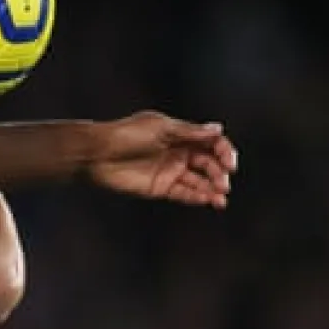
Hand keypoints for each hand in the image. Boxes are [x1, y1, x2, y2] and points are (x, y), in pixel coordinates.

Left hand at [87, 111, 237, 207]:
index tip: (230, 163)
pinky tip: (207, 200)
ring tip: (221, 197)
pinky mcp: (160, 188)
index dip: (224, 152)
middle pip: (209, 164)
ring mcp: (170, 171)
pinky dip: (197, 197)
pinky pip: (184, 194)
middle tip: (224, 183)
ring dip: (213, 189)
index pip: (212, 143)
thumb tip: (218, 129)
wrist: (97, 153)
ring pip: (199, 182)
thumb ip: (189, 132)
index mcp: (180, 135)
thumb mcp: (160, 128)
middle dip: (220, 174)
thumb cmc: (126, 134)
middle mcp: (178, 153)